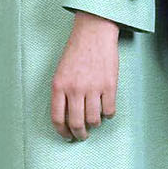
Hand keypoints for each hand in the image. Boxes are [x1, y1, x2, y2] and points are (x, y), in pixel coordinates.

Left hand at [50, 11, 120, 140]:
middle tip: (82, 136)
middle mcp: (75, 89)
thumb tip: (67, 117)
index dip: (62, 131)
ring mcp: (93, 88)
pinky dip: (108, 115)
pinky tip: (106, 111)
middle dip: (79, 134)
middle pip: (76, 123)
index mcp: (59, 85)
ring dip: (94, 124)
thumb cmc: (76, 52)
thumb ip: (62, 93)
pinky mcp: (109, 85)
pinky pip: (109, 111)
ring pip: (94, 120)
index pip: (57, 118)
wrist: (93, 32)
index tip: (66, 136)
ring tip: (94, 121)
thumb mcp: (61, 72)